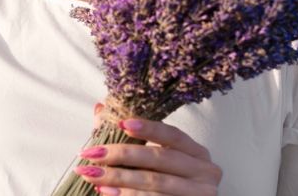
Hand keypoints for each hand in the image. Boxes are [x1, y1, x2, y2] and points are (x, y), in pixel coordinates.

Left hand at [76, 102, 222, 194]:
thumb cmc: (163, 183)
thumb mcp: (152, 160)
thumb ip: (129, 136)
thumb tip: (100, 110)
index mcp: (198, 153)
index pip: (173, 135)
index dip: (148, 128)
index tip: (121, 124)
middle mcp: (205, 172)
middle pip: (160, 158)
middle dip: (122, 154)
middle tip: (92, 154)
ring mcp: (201, 194)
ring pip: (155, 182)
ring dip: (119, 177)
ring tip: (92, 174)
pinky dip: (128, 195)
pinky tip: (107, 192)